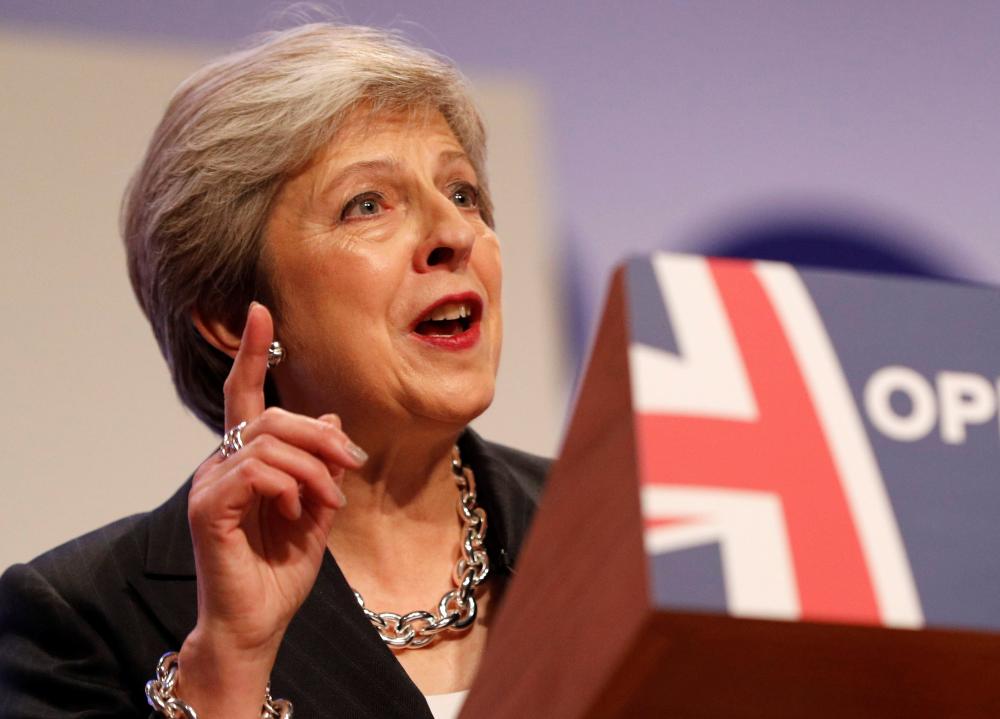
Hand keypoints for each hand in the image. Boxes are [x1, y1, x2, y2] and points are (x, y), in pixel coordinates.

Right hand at [176, 303, 364, 716]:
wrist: (258, 624)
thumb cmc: (280, 571)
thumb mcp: (316, 509)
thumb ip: (321, 465)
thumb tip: (330, 418)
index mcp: (245, 462)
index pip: (244, 397)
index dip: (251, 353)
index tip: (260, 311)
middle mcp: (221, 466)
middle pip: (270, 416)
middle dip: (319, 435)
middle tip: (350, 461)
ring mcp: (210, 486)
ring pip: (268, 442)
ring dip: (314, 469)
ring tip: (329, 502)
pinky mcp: (208, 509)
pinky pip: (256, 471)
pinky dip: (290, 486)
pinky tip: (301, 512)